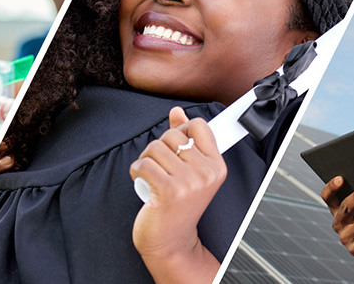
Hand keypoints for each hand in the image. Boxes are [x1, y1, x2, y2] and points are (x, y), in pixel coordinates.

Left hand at [129, 107, 225, 279]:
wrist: (171, 242)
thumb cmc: (178, 206)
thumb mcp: (188, 171)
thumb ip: (185, 138)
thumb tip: (176, 111)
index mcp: (216, 166)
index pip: (198, 125)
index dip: (180, 131)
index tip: (175, 149)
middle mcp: (206, 173)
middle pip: (172, 135)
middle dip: (158, 148)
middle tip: (159, 167)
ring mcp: (189, 183)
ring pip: (155, 148)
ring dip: (145, 160)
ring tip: (151, 176)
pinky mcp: (169, 191)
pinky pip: (143, 164)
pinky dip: (136, 171)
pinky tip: (142, 181)